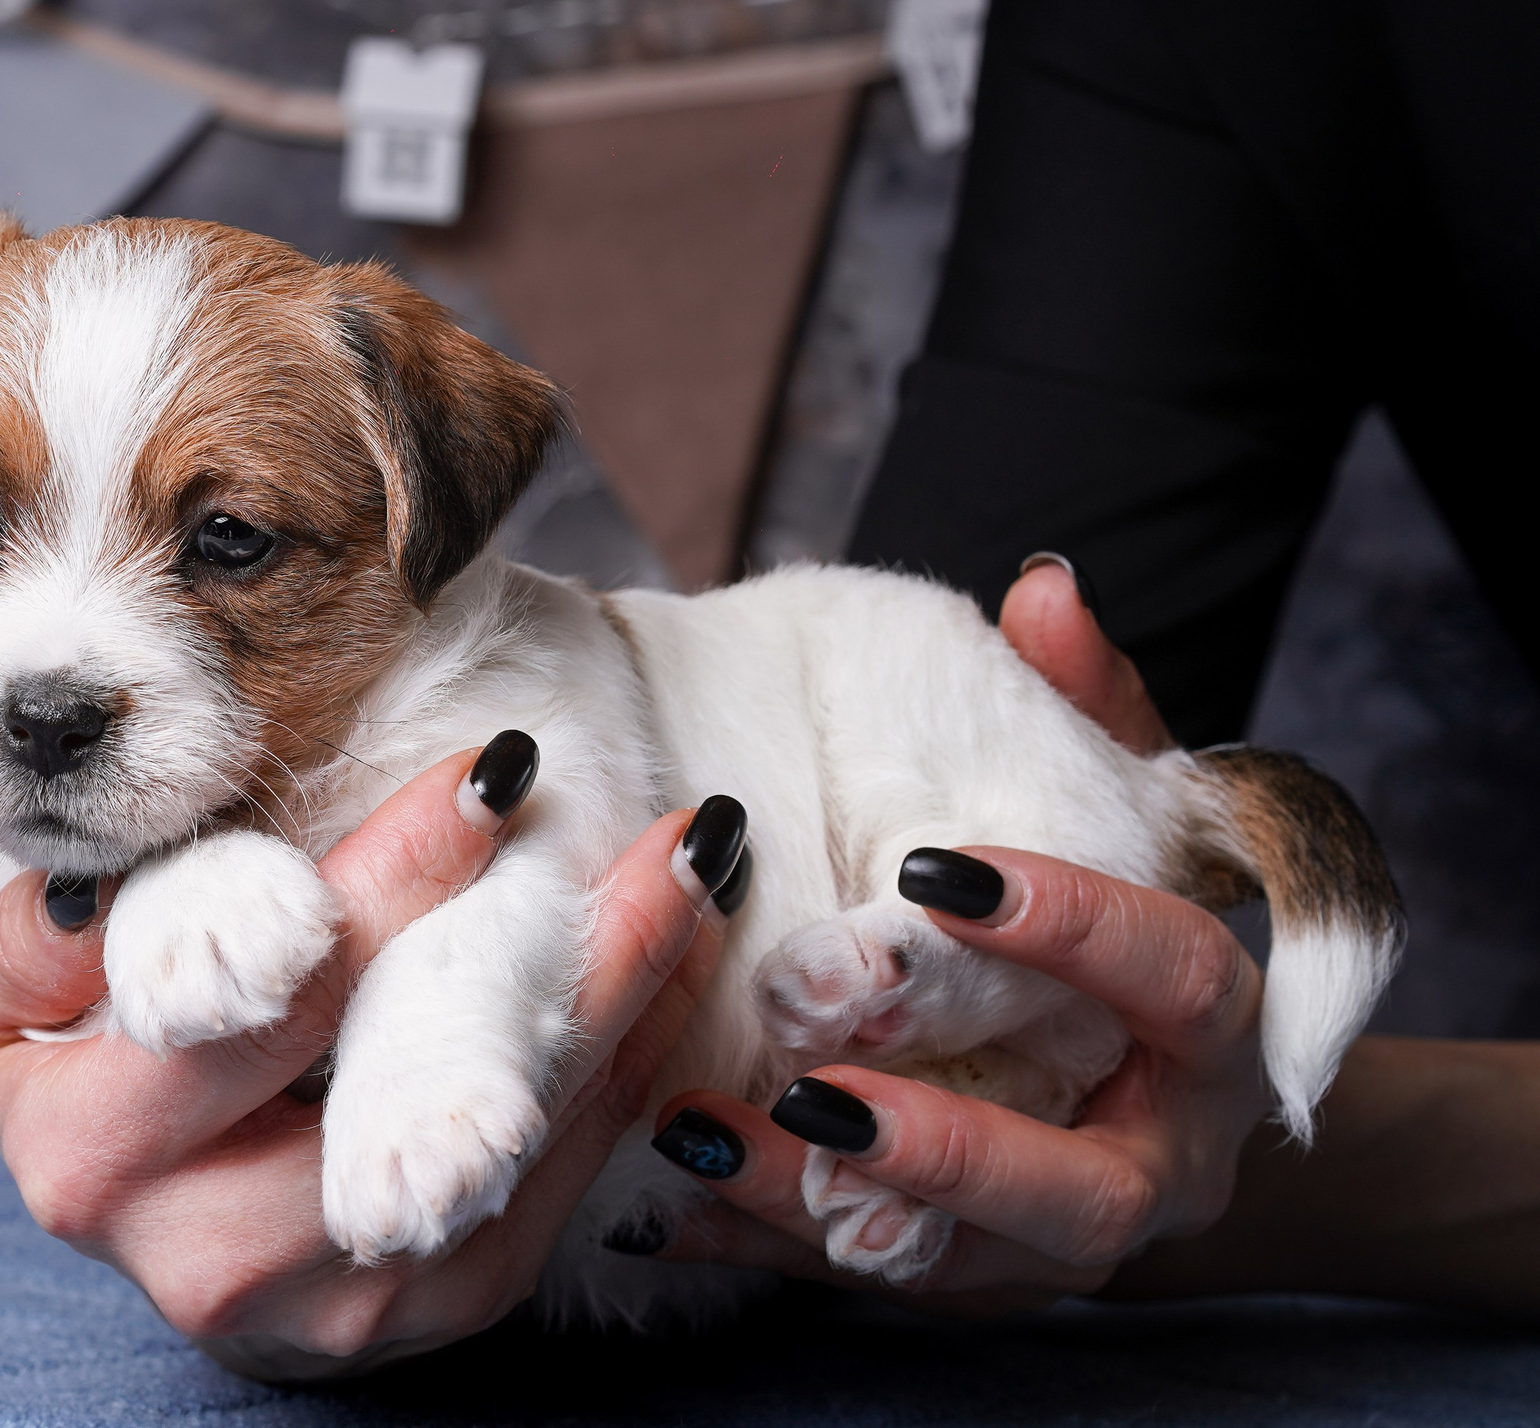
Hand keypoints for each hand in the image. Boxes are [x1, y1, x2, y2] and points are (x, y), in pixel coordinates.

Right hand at [0, 746, 738, 1377]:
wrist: (155, 1210)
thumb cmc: (88, 1056)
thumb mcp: (11, 998)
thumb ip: (39, 936)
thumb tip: (106, 892)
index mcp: (95, 1154)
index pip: (264, 994)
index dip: (388, 881)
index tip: (493, 776)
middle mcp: (212, 1253)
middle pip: (405, 1076)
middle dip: (531, 931)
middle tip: (644, 819)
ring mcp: (341, 1298)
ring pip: (507, 1132)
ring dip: (615, 990)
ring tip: (693, 867)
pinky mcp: (438, 1303)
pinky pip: (557, 1174)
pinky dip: (620, 1055)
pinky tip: (670, 954)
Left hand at [639, 556, 1269, 1310]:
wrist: (1157, 1095)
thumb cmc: (1123, 925)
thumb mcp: (1127, 813)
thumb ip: (1089, 710)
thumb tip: (1042, 590)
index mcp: (1209, 1026)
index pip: (1169, 974)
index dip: (1068, 928)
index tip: (936, 875)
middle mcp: (1161, 1153)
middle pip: (1082, 1185)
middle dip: (946, 1140)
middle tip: (818, 1082)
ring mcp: (1069, 1242)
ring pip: (964, 1259)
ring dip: (823, 1206)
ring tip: (702, 1137)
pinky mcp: (981, 1281)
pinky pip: (871, 1282)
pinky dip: (765, 1242)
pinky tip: (664, 1200)